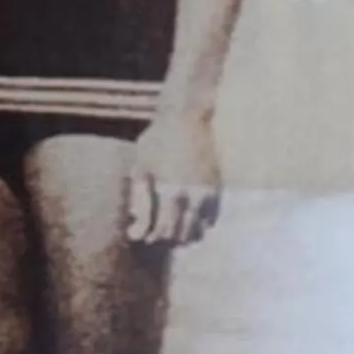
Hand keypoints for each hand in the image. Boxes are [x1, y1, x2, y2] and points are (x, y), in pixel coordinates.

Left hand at [124, 110, 221, 248]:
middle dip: (165, 236)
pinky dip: (198, 224)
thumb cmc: (158, 140)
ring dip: (182, 233)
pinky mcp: (218, 188)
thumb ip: (140, 204)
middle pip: (182, 235)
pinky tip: (183, 215)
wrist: (188, 117)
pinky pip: (211, 220)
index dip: (150, 236)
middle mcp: (196, 196)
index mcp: (174, 192)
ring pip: (199, 231)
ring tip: (166, 222)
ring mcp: (211, 193)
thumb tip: (135, 235)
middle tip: (151, 227)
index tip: (139, 232)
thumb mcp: (141, 168)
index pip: (164, 231)